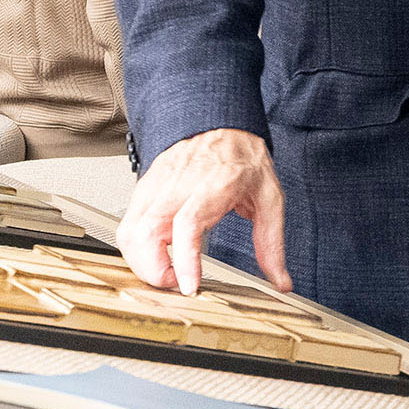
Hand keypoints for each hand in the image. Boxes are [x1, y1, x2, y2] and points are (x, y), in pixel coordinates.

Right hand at [116, 128, 285, 295]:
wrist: (220, 123)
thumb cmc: (242, 158)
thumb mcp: (270, 197)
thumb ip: (272, 242)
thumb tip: (280, 280)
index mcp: (213, 186)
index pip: (187, 225)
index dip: (183, 259)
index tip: (187, 285)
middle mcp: (178, 186)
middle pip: (146, 233)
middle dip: (153, 270)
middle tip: (176, 283)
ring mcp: (156, 186)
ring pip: (129, 232)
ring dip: (141, 262)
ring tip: (167, 272)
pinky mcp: (144, 188)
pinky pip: (128, 224)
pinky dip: (136, 248)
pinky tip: (157, 254)